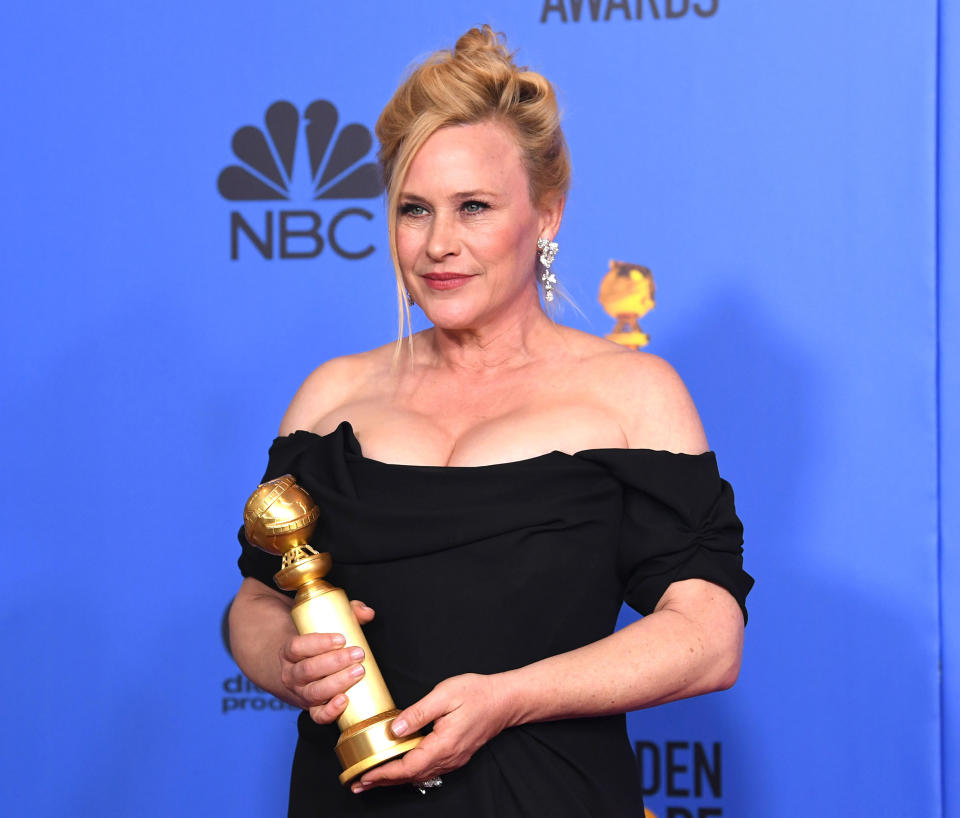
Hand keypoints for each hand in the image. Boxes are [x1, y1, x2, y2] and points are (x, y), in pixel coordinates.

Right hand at [278, 600, 374, 724]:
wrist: (294, 669)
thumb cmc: (313, 644)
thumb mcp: (320, 625)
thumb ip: (345, 614)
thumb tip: (368, 612)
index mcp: (288, 652)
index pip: (296, 647)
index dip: (318, 643)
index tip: (341, 638)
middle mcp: (291, 674)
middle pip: (308, 670)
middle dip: (335, 662)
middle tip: (358, 654)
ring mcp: (300, 693)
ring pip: (314, 692)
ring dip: (338, 682)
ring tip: (359, 671)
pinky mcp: (311, 708)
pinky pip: (317, 715)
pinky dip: (330, 711)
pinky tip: (345, 701)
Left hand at [351, 673, 513, 793]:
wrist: (506, 700)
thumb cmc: (477, 693)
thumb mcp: (444, 695)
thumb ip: (418, 713)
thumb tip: (395, 730)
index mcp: (444, 744)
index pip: (408, 766)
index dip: (384, 773)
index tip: (364, 776)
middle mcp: (448, 757)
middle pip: (410, 776)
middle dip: (383, 781)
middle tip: (358, 784)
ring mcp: (454, 758)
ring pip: (419, 775)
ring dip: (395, 779)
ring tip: (373, 778)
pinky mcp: (456, 755)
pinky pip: (428, 769)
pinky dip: (409, 772)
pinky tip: (400, 768)